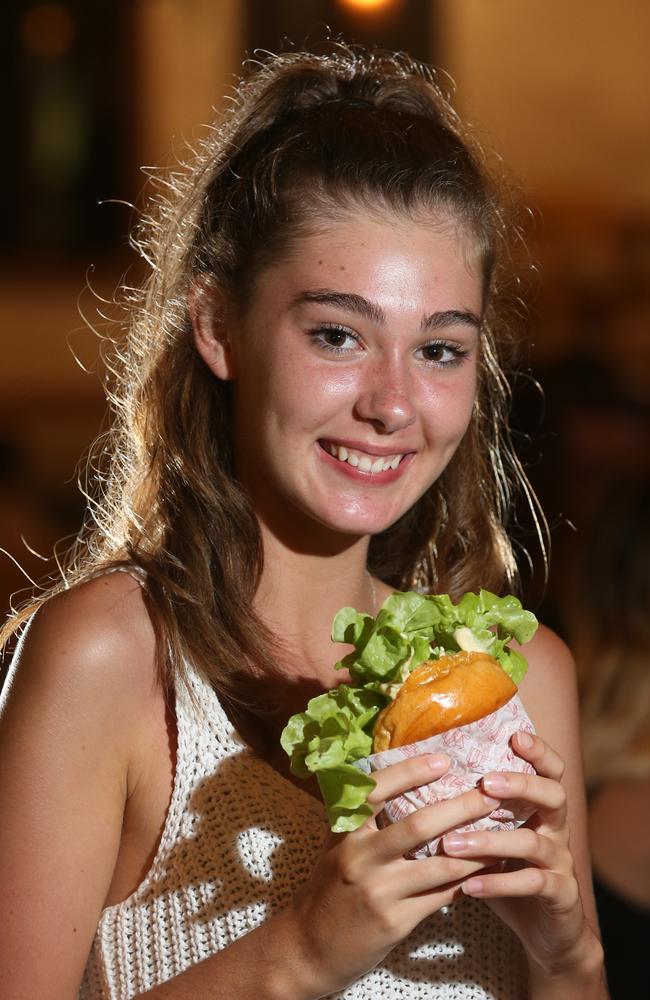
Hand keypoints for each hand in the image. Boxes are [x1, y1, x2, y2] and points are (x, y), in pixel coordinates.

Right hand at [287, 752, 501, 996]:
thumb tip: (411, 783)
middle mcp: (359, 856)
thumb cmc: (331, 886)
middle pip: (417, 825)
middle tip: (490, 794)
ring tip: (503, 833)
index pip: (376, 790)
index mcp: (344, 830)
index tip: (444, 760)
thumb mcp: (338, 844)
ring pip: (438, 865)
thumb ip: (364, 818)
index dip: (410, 771)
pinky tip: (487, 870)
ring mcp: (378, 890)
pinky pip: (440, 897)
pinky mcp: (394, 922)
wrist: (308, 946)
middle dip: (459, 808)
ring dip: (475, 848)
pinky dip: (467, 881)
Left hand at [441, 731, 599, 977]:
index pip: (551, 770)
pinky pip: (532, 884)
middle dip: (520, 785)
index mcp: (542, 808)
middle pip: (553, 795)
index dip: (539, 750)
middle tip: (486, 783)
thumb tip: (423, 776)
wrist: (545, 930)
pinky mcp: (561, 895)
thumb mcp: (495, 835)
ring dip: (491, 841)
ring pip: (533, 842)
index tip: (515, 736)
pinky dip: (499, 883)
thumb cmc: (509, 871)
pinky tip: (469, 886)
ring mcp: (562, 862)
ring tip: (453, 844)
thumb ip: (475, 809)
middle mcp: (557, 829)